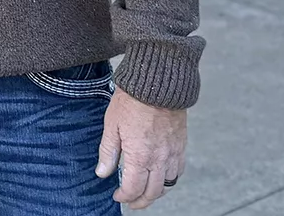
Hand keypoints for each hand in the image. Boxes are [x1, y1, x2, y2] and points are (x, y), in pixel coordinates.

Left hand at [96, 88, 187, 208]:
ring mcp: (173, 153)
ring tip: (146, 192)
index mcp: (140, 156)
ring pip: (168, 184)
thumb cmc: (132, 100)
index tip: (117, 195)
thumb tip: (102, 173)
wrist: (157, 81)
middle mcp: (159, 159)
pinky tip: (163, 175)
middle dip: (141, 201)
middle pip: (153, 192)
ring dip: (156, 192)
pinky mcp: (181, 144)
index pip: (133, 189)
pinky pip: (179, 170)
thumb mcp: (112, 124)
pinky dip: (171, 178)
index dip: (124, 196)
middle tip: (131, 202)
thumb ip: (108, 152)